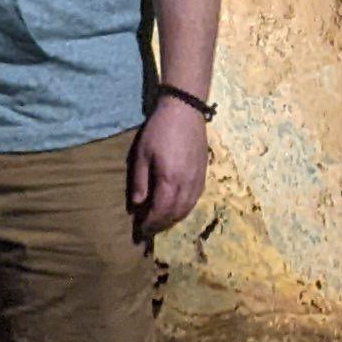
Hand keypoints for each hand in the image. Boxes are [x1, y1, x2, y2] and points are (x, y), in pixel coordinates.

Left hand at [127, 96, 208, 238]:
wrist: (185, 110)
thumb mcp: (142, 154)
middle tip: (149, 229)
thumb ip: (140, 182)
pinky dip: (184, 209)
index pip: (161, 212)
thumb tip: (137, 205)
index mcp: (170, 180)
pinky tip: (176, 208)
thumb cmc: (159, 130)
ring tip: (161, 221)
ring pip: (187, 209)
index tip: (140, 231)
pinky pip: (195, 200)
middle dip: (161, 225)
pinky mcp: (204, 175)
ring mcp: (198, 180)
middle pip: (175, 214)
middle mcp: (187, 185)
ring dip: (173, 219)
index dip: (150, 224)